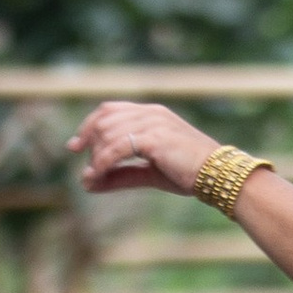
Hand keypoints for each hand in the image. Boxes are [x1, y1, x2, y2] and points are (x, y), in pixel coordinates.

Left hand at [70, 100, 221, 196]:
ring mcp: (153, 123)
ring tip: (92, 175)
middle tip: (88, 168)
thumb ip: (119, 175)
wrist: (218, 176)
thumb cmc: (188, 174)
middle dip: (89, 142)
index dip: (88, 125)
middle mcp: (151, 113)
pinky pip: (117, 147)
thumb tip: (87, 183)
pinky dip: (103, 162)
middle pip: (104, 119)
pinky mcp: (154, 138)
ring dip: (95, 156)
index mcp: (152, 114)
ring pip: (108, 132)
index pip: (110, 109)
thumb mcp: (149, 173)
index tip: (75, 145)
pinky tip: (97, 174)